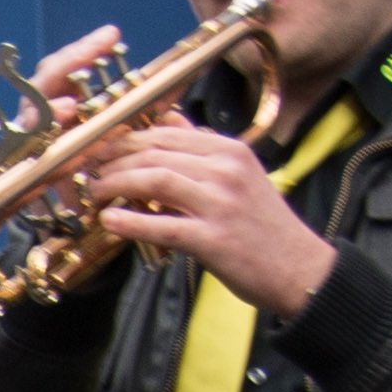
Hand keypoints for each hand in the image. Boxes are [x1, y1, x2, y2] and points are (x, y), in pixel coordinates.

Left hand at [85, 115, 340, 318]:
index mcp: (231, 151)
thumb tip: (167, 121)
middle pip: (155, 153)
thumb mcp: (239, 176)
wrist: (301, 269)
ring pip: (154, 181)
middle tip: (91, 173)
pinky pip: (162, 225)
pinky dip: (130, 222)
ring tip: (96, 194)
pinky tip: (110, 221)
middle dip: (114, 161)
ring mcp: (221, 204)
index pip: (166, 134)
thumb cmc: (263, 226)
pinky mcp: (214, 239)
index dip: (126, 140)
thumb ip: (202, 149)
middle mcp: (226, 170)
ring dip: (116, 185)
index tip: (102, 150)